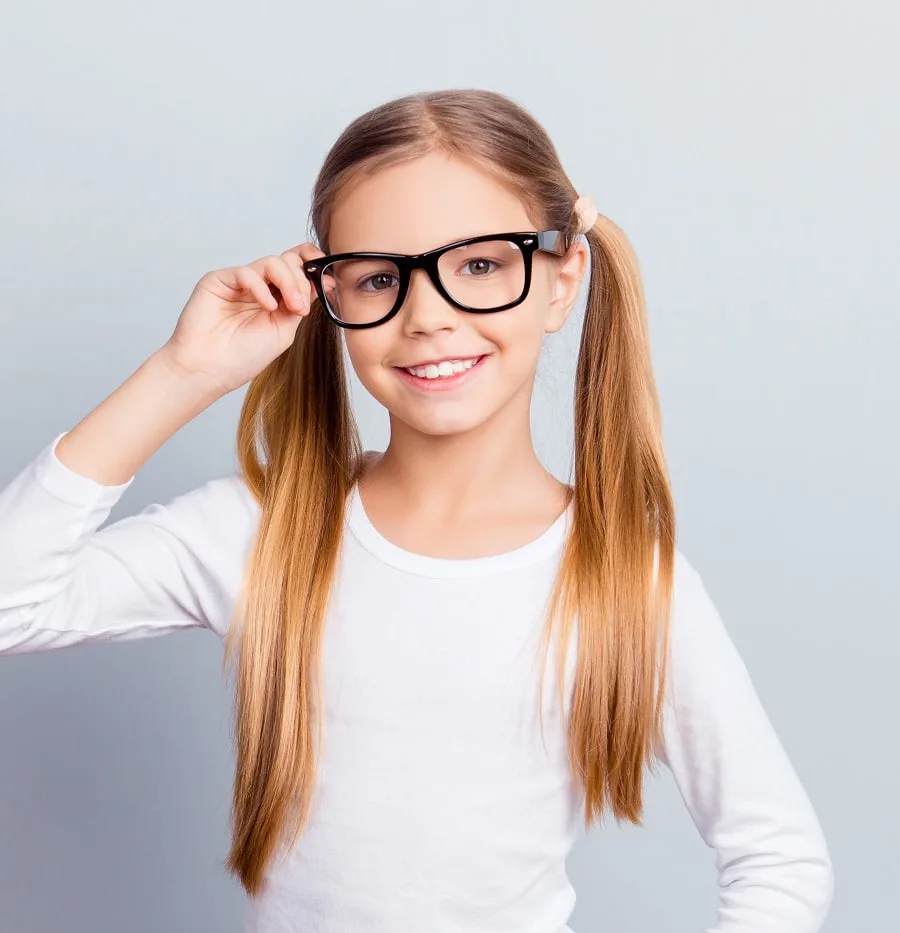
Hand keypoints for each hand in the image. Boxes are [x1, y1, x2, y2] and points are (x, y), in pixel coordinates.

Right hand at [161, 242, 324, 395]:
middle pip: (288, 261)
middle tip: (301, 306)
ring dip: (289, 282)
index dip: (313, 266)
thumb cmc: (242, 357)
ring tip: (292, 307)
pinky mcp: (219, 280)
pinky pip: (247, 272)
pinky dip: (261, 288)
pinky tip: (267, 306)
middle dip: (302, 280)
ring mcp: (239, 282)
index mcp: (276, 297)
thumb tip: (321, 282)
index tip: (328, 280)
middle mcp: (259, 286)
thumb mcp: (284, 330)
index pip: (297, 268)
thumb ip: (299, 304)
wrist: (209, 370)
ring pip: (272, 262)